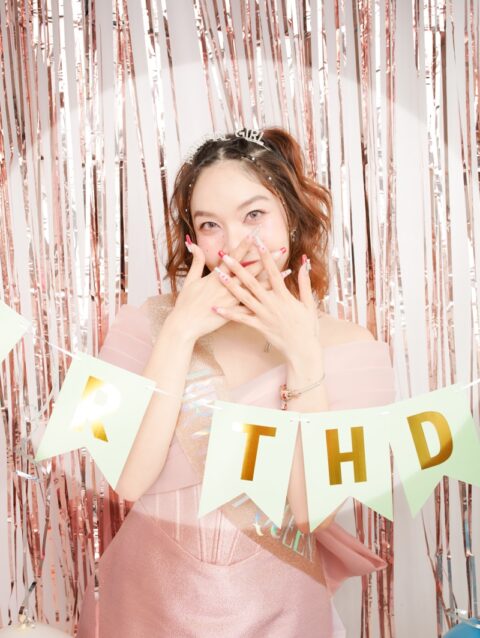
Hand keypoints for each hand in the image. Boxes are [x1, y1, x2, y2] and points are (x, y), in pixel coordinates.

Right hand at [168, 233, 288, 342]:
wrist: (184, 325)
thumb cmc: (185, 304)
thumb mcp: (190, 280)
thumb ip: (195, 261)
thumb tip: (194, 244)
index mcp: (216, 277)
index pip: (234, 256)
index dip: (245, 244)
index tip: (256, 233)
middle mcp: (227, 287)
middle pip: (251, 269)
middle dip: (266, 259)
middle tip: (280, 249)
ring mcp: (232, 300)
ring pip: (256, 287)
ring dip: (272, 278)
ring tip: (286, 271)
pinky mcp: (235, 313)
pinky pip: (255, 305)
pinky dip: (267, 299)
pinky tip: (279, 296)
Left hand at [211, 235, 318, 361]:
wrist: (303, 350)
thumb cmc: (308, 327)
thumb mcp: (309, 303)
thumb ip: (304, 283)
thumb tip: (303, 264)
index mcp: (284, 296)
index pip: (273, 272)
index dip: (265, 256)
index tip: (258, 242)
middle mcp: (271, 303)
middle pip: (252, 282)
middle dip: (238, 267)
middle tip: (226, 255)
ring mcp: (263, 315)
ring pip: (243, 297)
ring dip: (229, 285)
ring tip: (217, 274)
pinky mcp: (258, 326)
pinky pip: (241, 319)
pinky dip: (228, 313)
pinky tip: (216, 308)